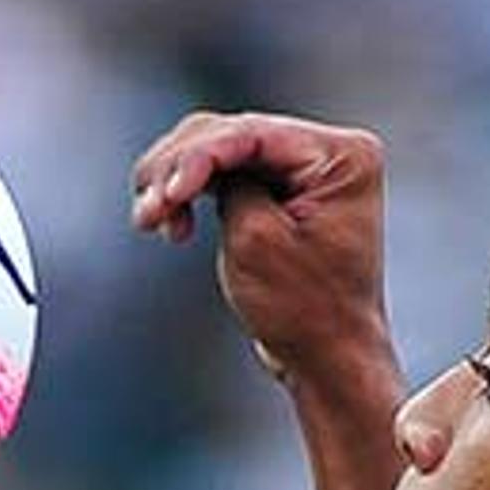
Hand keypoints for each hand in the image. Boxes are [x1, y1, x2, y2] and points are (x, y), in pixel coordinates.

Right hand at [129, 109, 394, 389]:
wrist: (327, 357)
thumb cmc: (305, 309)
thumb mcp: (258, 241)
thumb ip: (230, 187)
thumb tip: (203, 163)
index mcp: (342, 155)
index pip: (253, 133)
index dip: (197, 157)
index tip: (166, 195)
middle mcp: (329, 152)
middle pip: (231, 133)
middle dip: (178, 168)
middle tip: (146, 212)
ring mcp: (304, 170)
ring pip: (218, 149)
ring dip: (175, 180)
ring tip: (149, 220)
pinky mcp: (280, 190)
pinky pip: (224, 173)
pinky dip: (190, 193)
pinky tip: (171, 225)